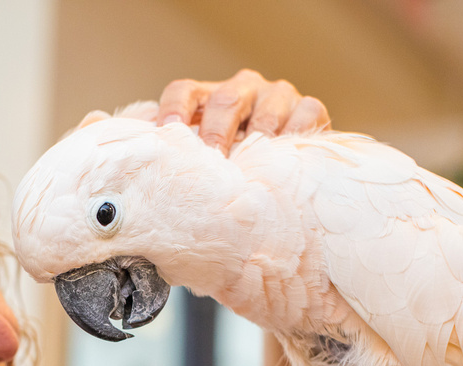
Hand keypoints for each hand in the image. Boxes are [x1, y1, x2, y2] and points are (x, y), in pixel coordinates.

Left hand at [156, 69, 330, 152]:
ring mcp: (278, 95)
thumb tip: (152, 180)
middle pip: (226, 100)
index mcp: (211, 96)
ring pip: (267, 110)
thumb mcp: (211, 157)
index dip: (174, 109)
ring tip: (250, 168)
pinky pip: (305, 116)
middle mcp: (244, 88)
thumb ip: (187, 160)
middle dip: (217, 132)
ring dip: (258, 141)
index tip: (168, 133)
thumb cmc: (239, 164)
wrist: (290, 166)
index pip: (185, 91)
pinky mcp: (310, 107)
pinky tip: (285, 159)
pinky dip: (294, 137)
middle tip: (212, 160)